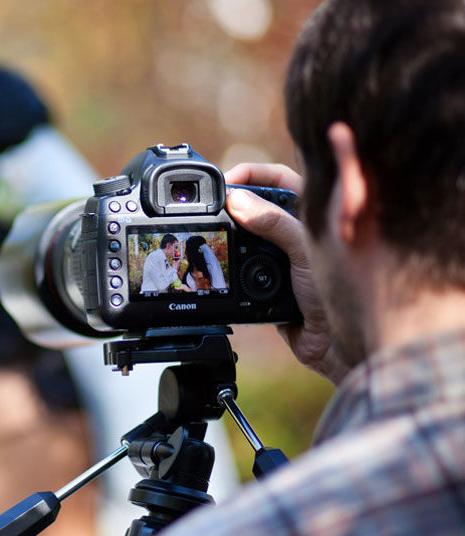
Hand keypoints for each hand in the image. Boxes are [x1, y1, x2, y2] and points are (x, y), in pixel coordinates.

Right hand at [225, 163, 350, 383]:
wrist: (337, 344)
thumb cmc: (341, 288)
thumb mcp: (306, 248)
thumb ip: (274, 223)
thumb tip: (237, 201)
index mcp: (311, 213)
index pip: (277, 179)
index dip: (251, 175)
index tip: (226, 182)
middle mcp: (292, 233)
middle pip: (254, 207)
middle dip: (231, 205)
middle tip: (210, 208)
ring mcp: (276, 259)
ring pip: (242, 239)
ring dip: (227, 238)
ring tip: (211, 235)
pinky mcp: (262, 285)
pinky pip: (238, 271)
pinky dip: (228, 269)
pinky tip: (222, 268)